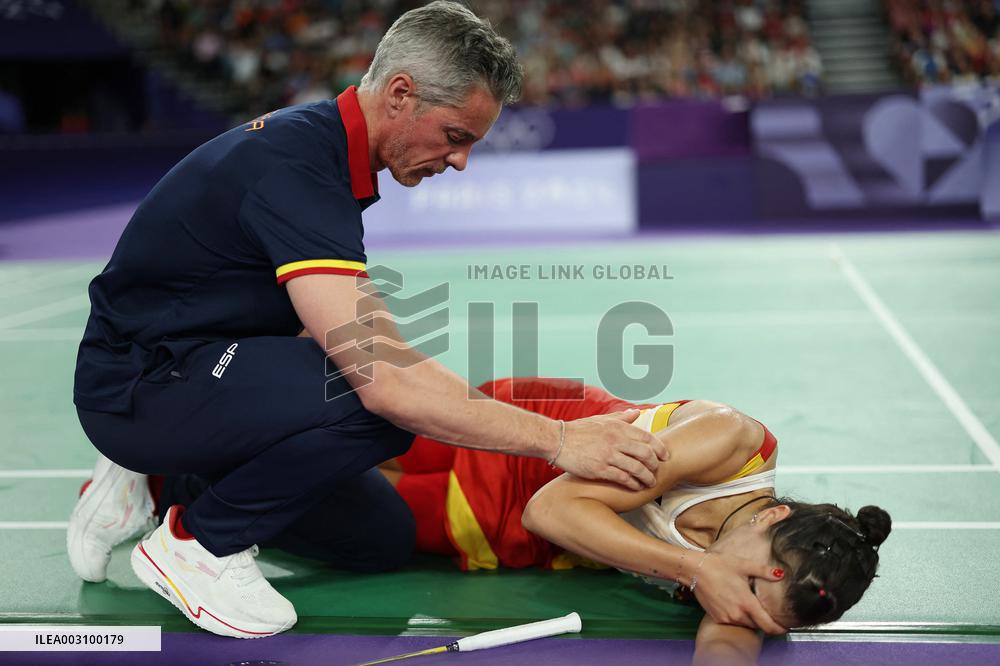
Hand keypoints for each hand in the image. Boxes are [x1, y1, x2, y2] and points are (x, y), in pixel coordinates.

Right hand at [554, 410, 668, 489]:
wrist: (557, 440)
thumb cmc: (579, 430)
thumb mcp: (601, 419)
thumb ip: (621, 417)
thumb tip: (637, 413)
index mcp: (618, 427)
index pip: (647, 437)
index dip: (660, 448)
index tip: (665, 456)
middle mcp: (616, 440)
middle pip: (646, 454)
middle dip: (655, 465)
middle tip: (657, 471)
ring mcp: (608, 455)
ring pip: (637, 469)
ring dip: (647, 478)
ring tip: (650, 483)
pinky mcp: (600, 469)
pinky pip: (623, 478)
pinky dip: (633, 484)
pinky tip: (636, 487)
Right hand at [692, 553, 786, 634]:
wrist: (694, 570)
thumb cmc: (719, 565)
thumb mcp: (743, 565)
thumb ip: (764, 571)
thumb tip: (781, 574)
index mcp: (747, 603)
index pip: (768, 625)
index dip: (778, 629)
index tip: (784, 627)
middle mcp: (737, 614)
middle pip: (757, 626)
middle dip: (764, 621)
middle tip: (766, 611)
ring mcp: (726, 618)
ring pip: (745, 624)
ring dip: (750, 619)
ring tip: (749, 605)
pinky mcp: (717, 617)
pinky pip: (733, 622)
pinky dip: (737, 617)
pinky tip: (735, 604)